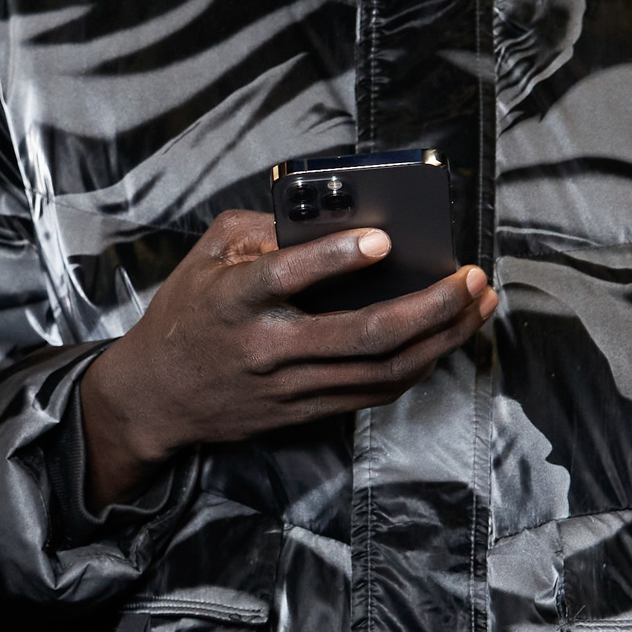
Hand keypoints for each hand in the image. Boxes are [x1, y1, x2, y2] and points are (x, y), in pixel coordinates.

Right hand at [78, 210, 497, 506]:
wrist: (156, 397)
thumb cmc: (187, 315)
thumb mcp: (207, 256)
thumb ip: (261, 230)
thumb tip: (330, 220)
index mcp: (235, 299)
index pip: (286, 276)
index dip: (336, 258)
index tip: (383, 239)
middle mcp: (266, 347)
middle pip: (362, 335)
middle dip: (429, 308)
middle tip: (470, 278)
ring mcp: (289, 387)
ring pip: (381, 371)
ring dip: (440, 339)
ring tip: (476, 305)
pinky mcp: (304, 412)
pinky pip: (374, 393)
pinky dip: (417, 366)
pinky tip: (444, 339)